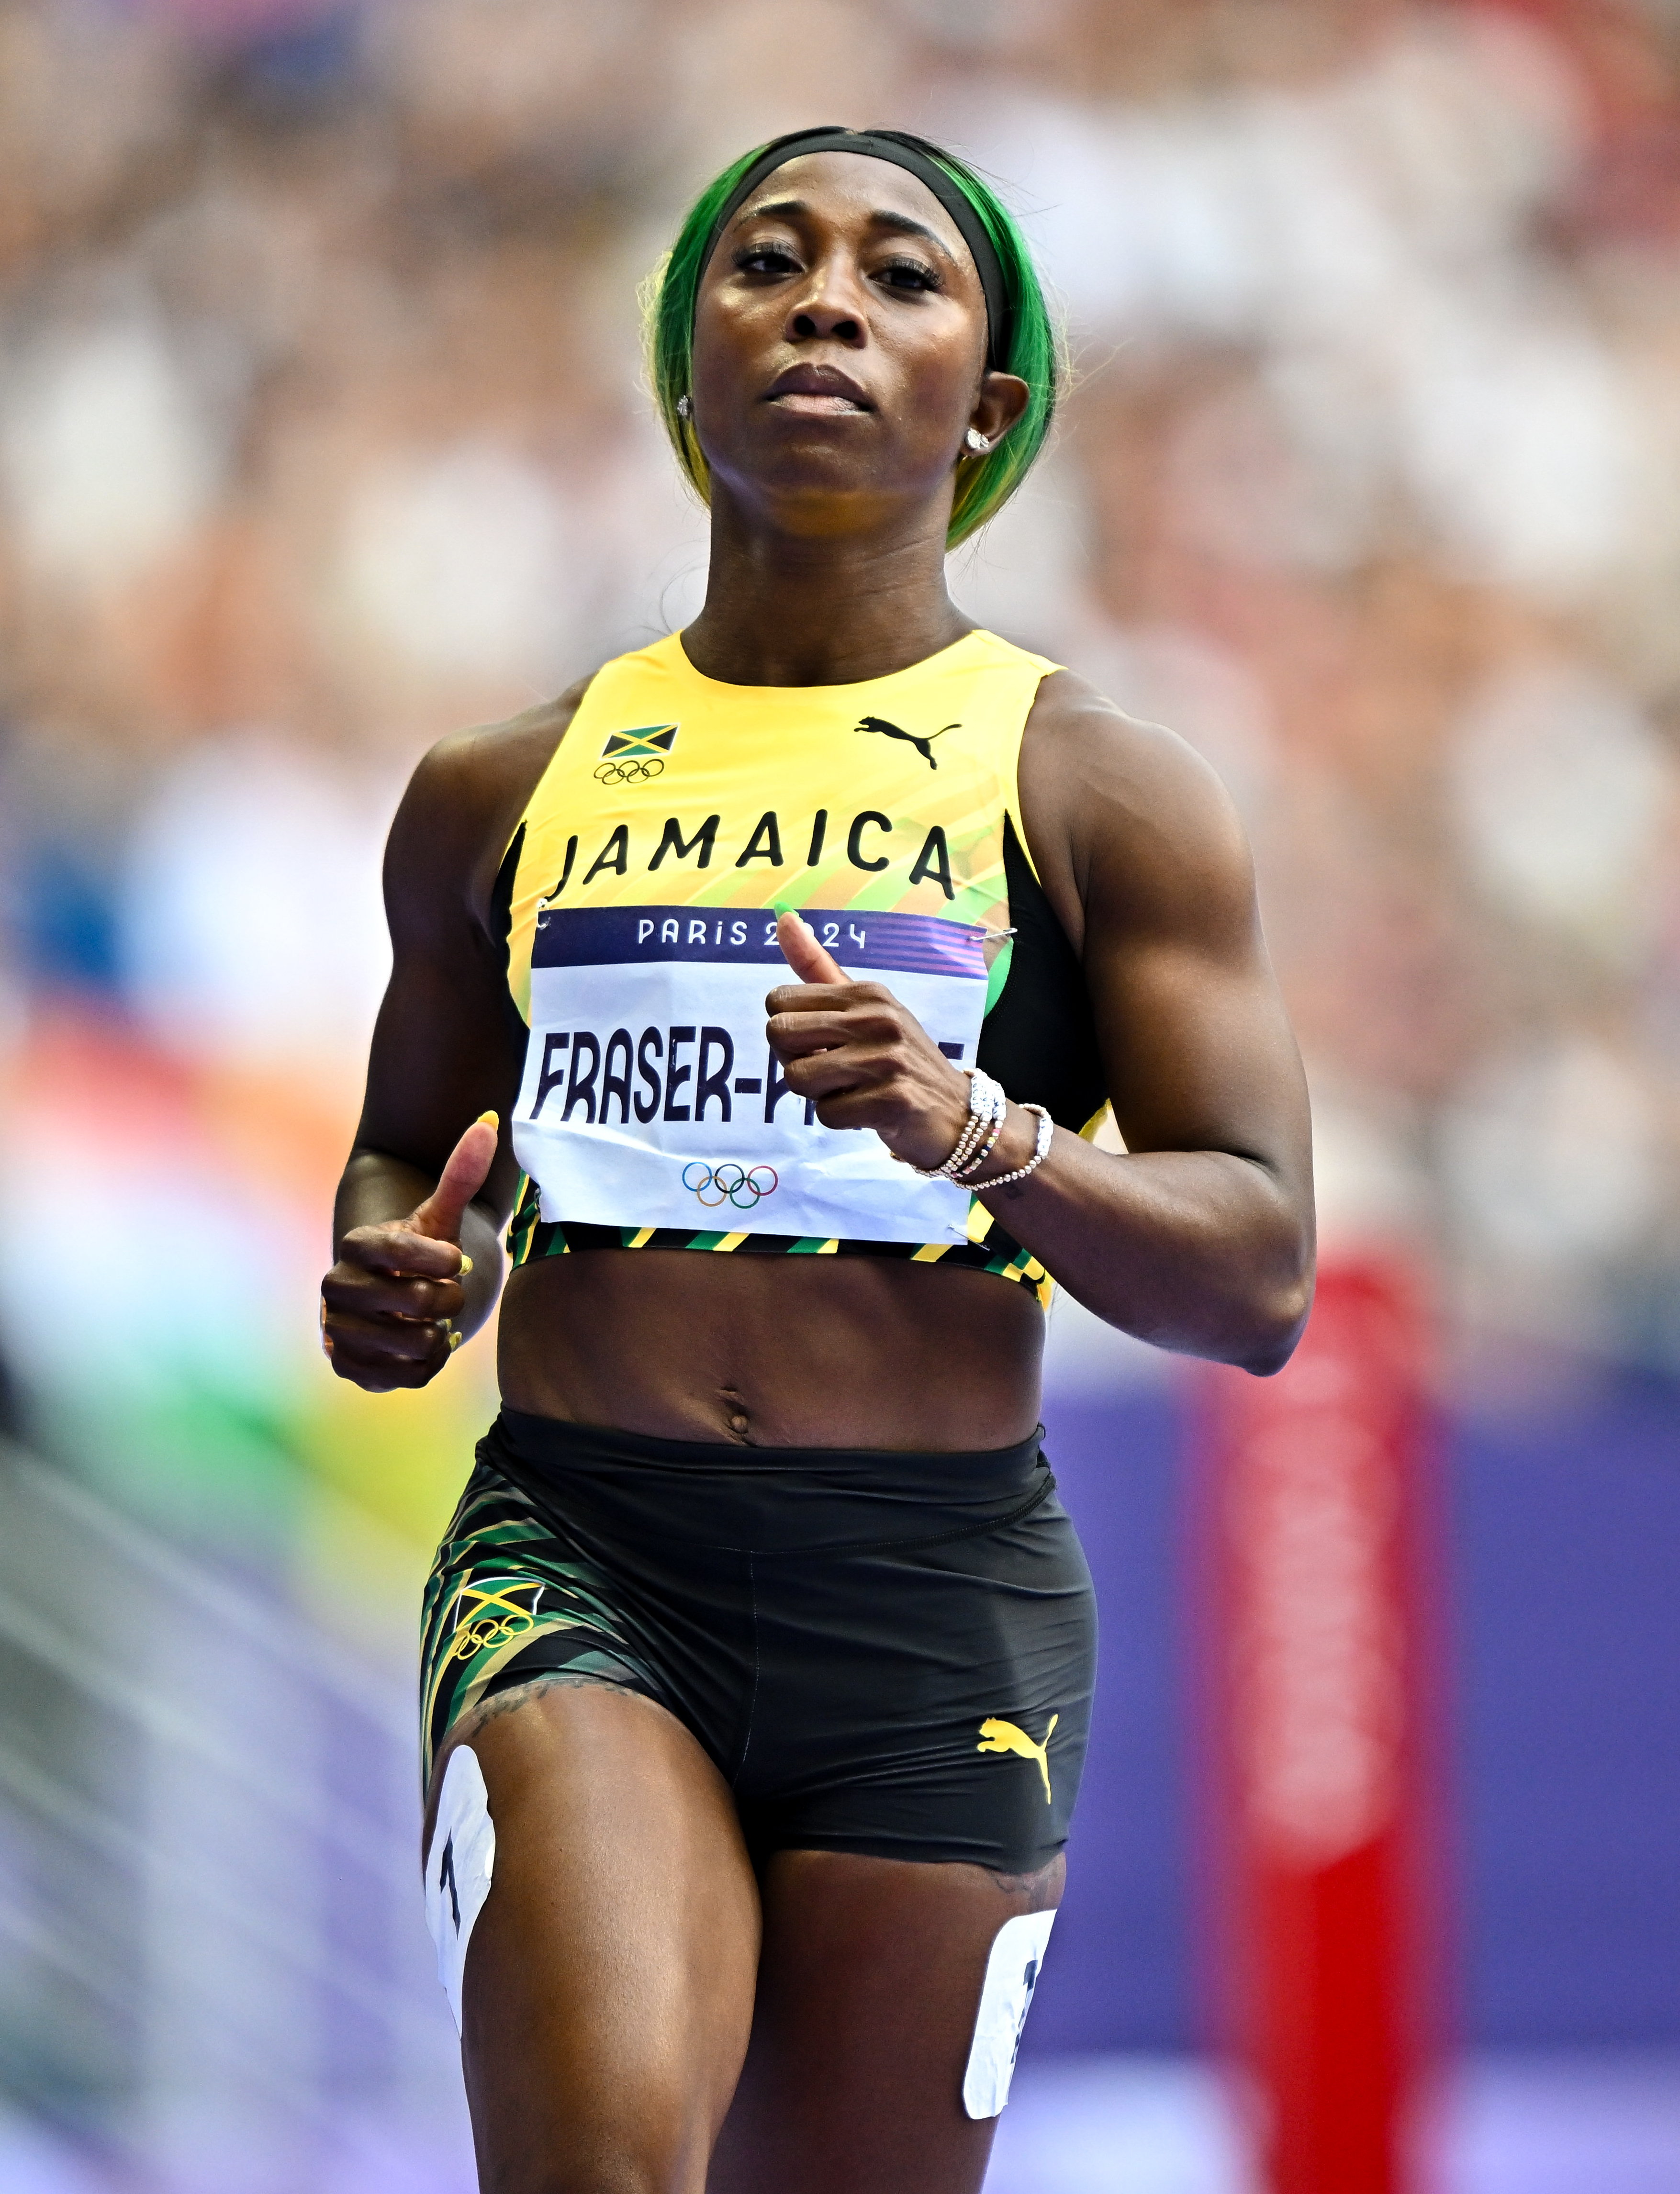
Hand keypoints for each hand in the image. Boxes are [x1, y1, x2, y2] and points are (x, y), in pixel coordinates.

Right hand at [320, 1114, 496, 1390]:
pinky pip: (409, 1375)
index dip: (445, 1261)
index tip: (454, 1261)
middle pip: (421, 1302)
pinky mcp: (347, 1366)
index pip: (410, 1253)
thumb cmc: (418, 1255)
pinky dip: (429, 1364)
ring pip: (417, 1342)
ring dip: (440, 1333)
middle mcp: (338, 1285)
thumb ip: (461, 1173)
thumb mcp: (439, 1216)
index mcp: (360, 1245)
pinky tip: (422, 1344)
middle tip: (445, 1293)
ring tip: (431, 1320)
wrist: (388, 1299)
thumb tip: (490, 1121)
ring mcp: (339, 1328)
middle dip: (450, 1300)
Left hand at [765, 913, 974, 1171]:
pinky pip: (827, 1114)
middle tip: (831, 1071)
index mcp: (866, 993)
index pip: (778, 1001)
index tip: (821, 1043)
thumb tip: (783, 918)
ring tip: (853, 1090)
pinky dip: (840, 1119)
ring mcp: (887, 1059)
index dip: (789, 1032)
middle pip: (779, 1035)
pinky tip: (868, 1111)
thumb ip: (819, 968)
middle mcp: (877, 1018)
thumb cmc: (898, 1059)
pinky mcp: (893, 1100)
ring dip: (817, 1094)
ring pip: (798, 1078)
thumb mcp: (866, 1008)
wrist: (957, 1113)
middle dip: (794, 1061)